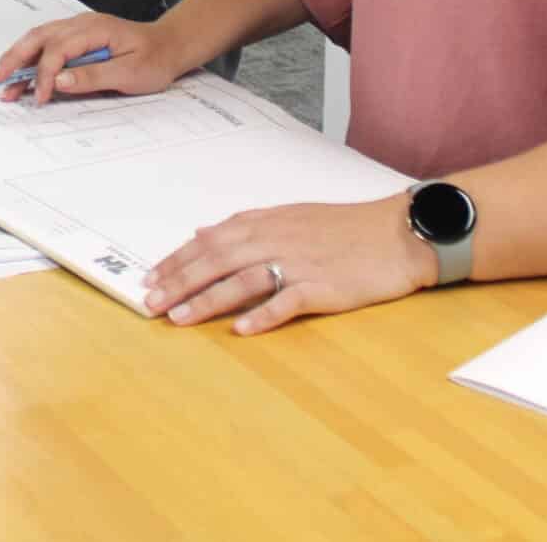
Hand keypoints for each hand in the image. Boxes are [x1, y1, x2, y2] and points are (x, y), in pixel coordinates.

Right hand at [0, 13, 181, 106]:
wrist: (169, 46)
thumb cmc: (154, 60)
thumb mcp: (130, 73)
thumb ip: (93, 76)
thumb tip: (58, 81)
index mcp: (94, 29)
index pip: (58, 49)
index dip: (44, 74)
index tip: (39, 98)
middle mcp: (81, 24)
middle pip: (39, 36)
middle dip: (14, 57)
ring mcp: (77, 28)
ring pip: (38, 38)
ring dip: (17, 56)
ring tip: (0, 77)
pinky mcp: (77, 38)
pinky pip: (47, 44)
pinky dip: (29, 57)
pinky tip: (19, 72)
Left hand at [142, 195, 435, 335]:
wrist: (396, 233)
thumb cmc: (344, 227)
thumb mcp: (290, 217)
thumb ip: (245, 227)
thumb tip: (203, 233)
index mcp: (266, 223)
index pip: (209, 242)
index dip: (177, 261)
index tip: (151, 279)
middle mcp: (275, 239)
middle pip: (217, 261)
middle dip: (180, 283)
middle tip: (152, 304)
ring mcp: (299, 263)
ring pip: (242, 280)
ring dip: (208, 300)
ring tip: (181, 319)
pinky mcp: (323, 287)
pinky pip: (287, 301)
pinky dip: (263, 315)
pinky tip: (241, 329)